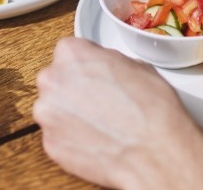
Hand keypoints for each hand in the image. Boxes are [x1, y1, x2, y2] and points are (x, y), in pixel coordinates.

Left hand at [33, 37, 202, 189]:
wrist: (155, 152)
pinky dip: (73, 138)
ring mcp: (47, 114)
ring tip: (102, 123)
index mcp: (71, 54)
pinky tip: (97, 140)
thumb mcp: (138, 65)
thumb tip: (106, 69)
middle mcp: (52, 81)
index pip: (71, 51)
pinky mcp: (49, 144)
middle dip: (75, 88)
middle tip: (102, 100)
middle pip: (58, 79)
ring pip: (55, 109)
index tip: (98, 75)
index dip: (88, 65)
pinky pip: (58, 135)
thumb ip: (109, 62)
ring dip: (72, 114)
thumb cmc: (152, 109)